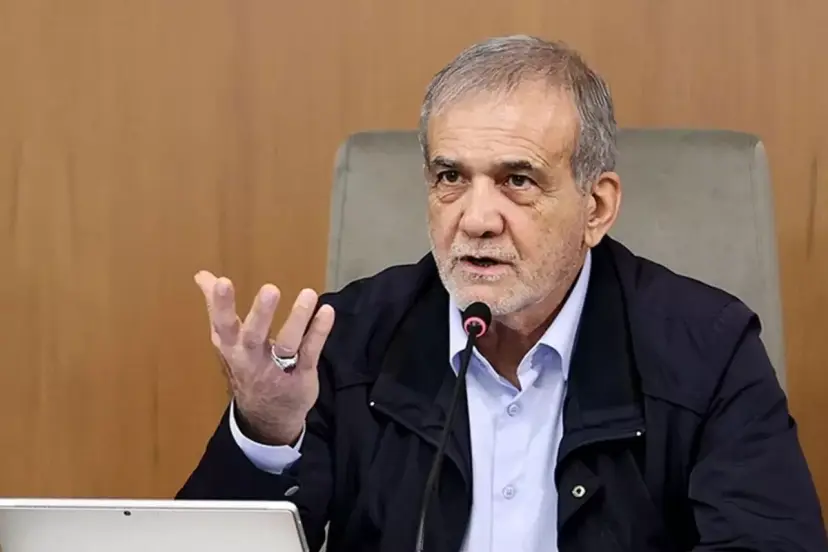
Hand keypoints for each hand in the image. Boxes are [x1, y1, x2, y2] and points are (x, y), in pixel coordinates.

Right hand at [194, 271, 335, 445]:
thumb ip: (217, 306)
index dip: (221, 304)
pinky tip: (326, 312)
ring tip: (308, 294)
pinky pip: (310, 352)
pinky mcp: (301, 374)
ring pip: (287, 344)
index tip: (222, 281)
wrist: (266, 417)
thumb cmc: (246, 367)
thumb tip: (202, 275)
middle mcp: (251, 358)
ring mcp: (278, 368)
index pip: (223, 325)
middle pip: (254, 336)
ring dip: (298, 319)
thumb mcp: (226, 341)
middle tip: (270, 289)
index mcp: (231, 346)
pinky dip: (319, 332)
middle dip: (261, 314)